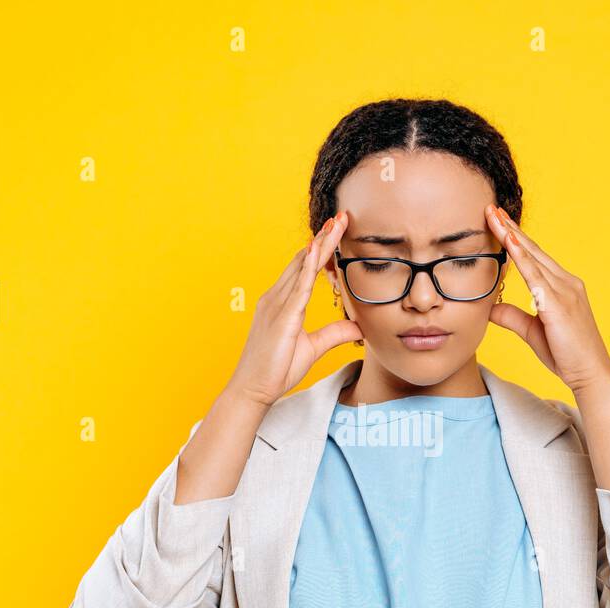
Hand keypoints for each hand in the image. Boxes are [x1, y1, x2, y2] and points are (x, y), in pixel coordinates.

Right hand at [227, 211, 361, 407]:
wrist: (252, 389)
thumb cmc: (275, 370)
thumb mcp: (313, 348)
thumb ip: (334, 333)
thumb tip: (357, 326)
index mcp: (283, 303)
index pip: (305, 269)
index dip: (320, 249)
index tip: (336, 231)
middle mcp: (276, 298)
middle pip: (303, 260)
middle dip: (323, 238)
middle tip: (341, 216)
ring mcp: (276, 305)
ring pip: (302, 267)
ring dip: (319, 245)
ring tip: (335, 224)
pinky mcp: (281, 317)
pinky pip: (298, 287)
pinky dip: (308, 267)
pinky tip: (317, 250)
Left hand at [483, 203, 609, 392]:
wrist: (591, 374)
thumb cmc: (566, 355)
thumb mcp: (532, 332)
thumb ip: (512, 317)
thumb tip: (489, 307)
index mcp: (562, 287)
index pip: (534, 257)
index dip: (515, 239)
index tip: (498, 221)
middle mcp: (566, 283)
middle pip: (533, 250)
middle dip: (511, 228)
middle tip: (491, 208)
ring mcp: (565, 291)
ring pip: (533, 257)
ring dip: (512, 236)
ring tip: (494, 217)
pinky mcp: (560, 304)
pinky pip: (537, 277)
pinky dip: (523, 258)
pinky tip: (510, 244)